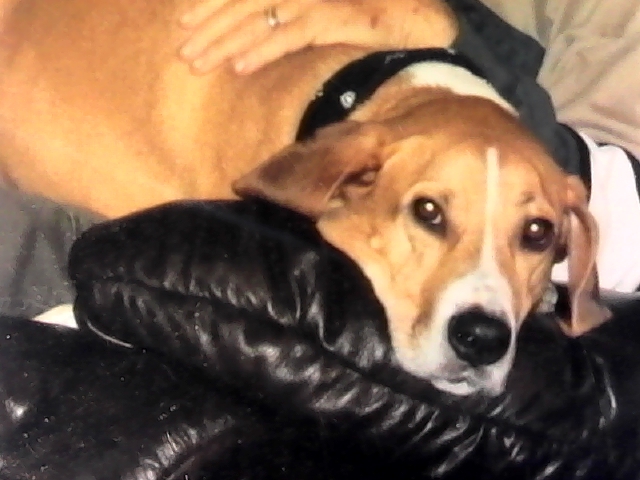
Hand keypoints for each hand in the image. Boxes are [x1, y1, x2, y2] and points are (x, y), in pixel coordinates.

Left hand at [178, 0, 457, 74]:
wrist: (427, 20)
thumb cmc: (374, 19)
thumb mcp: (324, 13)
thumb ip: (290, 18)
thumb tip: (251, 37)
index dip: (211, 4)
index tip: (182, 24)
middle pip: (247, 0)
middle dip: (210, 25)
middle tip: (183, 52)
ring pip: (264, 16)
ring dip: (227, 40)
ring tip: (198, 62)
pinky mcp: (344, 16)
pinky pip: (297, 33)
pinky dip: (266, 49)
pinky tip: (240, 68)